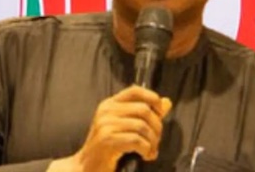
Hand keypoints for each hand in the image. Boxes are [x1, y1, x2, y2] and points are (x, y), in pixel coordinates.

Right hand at [48, 85, 171, 171]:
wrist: (86, 166)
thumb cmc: (108, 147)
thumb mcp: (125, 126)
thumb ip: (145, 114)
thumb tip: (167, 102)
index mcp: (110, 104)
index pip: (135, 90)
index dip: (152, 98)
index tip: (160, 113)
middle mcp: (106, 111)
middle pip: (143, 110)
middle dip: (156, 127)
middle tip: (156, 141)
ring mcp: (105, 125)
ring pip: (142, 126)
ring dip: (152, 141)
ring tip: (151, 151)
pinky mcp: (107, 140)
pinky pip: (136, 140)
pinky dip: (146, 149)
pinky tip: (146, 156)